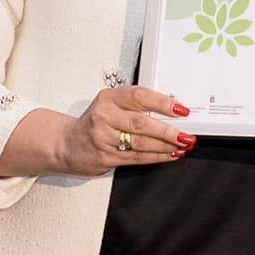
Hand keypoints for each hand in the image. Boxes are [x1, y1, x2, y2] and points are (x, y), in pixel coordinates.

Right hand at [58, 84, 193, 175]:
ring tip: (183, 145)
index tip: (181, 110)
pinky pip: (137, 158)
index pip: (139, 96)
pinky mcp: (105, 157)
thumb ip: (137, 106)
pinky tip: (170, 155)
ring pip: (141, 143)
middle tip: (187, 135)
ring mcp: (103, 138)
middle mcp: (104, 116)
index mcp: (109, 98)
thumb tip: (173, 112)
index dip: (163, 103)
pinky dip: (157, 157)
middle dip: (168, 131)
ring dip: (166, 146)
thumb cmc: (96, 122)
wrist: (67, 144)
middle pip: (141, 123)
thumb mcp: (111, 105)